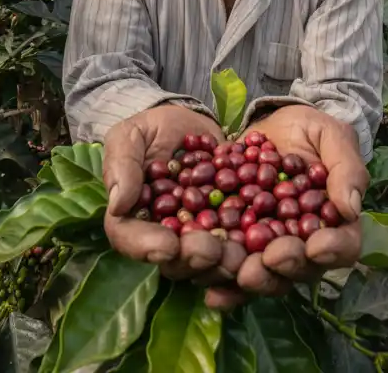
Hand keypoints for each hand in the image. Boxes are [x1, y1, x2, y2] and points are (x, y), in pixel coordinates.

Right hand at [102, 104, 244, 299]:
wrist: (195, 124)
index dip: (147, 247)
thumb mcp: (131, 135)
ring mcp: (200, 238)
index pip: (130, 240)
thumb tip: (119, 204)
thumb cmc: (153, 129)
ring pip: (210, 263)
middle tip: (212, 250)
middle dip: (193, 259)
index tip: (168, 245)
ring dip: (225, 262)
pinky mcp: (232, 232)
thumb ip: (122, 165)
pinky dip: (254, 246)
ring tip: (240, 252)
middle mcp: (165, 237)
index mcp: (132, 219)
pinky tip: (267, 239)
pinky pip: (242, 245)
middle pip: (174, 261)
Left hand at [230, 104, 368, 299]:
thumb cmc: (306, 130)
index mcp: (334, 223)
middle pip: (302, 269)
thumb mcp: (330, 135)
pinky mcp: (237, 248)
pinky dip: (222, 284)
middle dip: (286, 267)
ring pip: (266, 278)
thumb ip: (345, 168)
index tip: (315, 246)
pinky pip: (231, 272)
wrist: (264, 128)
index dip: (333, 249)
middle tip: (269, 258)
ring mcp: (270, 251)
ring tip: (237, 271)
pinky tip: (210, 290)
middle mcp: (305, 246)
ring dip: (253, 280)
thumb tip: (350, 208)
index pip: (345, 245)